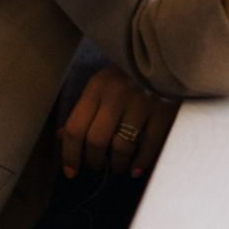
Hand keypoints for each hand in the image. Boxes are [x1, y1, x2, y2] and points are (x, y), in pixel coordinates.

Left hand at [59, 65, 178, 181]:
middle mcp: (117, 94)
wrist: (166, 57)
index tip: (70, 171)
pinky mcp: (164, 112)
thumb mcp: (102, 85)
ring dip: (117, 164)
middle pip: (96, 141)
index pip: (75, 127)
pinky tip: (135, 169)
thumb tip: (62, 138)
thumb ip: (84, 110)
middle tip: (96, 166)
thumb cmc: (129, 75)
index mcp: (98, 87)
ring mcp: (142, 103)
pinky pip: (149, 147)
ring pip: (121, 147)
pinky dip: (140, 163)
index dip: (70, 154)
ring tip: (117, 166)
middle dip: (94, 161)